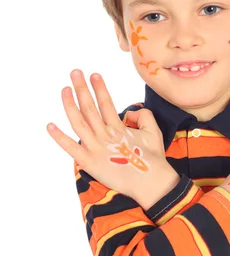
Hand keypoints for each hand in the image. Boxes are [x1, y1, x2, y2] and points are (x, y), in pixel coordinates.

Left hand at [46, 69, 170, 198]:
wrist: (151, 183)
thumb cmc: (153, 159)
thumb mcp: (154, 131)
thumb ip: (143, 116)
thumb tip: (129, 112)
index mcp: (119, 128)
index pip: (106, 103)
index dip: (99, 88)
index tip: (93, 75)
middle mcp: (105, 135)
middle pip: (90, 108)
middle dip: (82, 89)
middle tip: (75, 73)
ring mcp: (96, 148)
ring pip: (78, 122)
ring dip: (70, 105)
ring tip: (65, 89)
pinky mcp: (89, 163)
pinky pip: (70, 148)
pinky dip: (59, 137)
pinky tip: (49, 125)